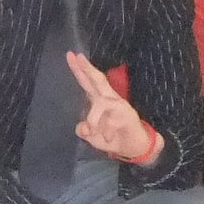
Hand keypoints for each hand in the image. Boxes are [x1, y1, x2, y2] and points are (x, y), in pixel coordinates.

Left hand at [66, 50, 159, 165]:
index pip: (86, 82)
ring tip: (91, 131)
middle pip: (97, 80)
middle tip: (78, 56)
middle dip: (87, 68)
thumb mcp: (91, 136)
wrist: (133, 147)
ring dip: (92, 118)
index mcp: (98, 100)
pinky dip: (106, 131)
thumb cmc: (111, 137)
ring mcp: (119, 104)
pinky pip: (110, 120)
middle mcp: (108, 98)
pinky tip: (108, 138)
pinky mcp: (127, 113)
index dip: (79, 70)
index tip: (70, 55)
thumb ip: (84, 130)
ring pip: (101, 102)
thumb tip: (84, 127)